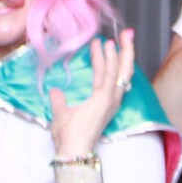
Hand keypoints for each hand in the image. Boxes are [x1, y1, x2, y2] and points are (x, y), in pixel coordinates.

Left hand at [50, 29, 136, 157]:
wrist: (70, 148)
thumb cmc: (68, 136)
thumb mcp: (62, 113)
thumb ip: (60, 101)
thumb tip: (55, 91)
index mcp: (104, 102)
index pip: (109, 75)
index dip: (110, 59)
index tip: (107, 44)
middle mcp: (112, 100)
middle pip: (123, 71)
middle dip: (126, 52)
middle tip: (126, 34)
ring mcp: (110, 99)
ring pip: (121, 71)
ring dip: (122, 52)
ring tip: (121, 36)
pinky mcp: (106, 99)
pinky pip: (111, 76)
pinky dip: (112, 60)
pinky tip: (110, 48)